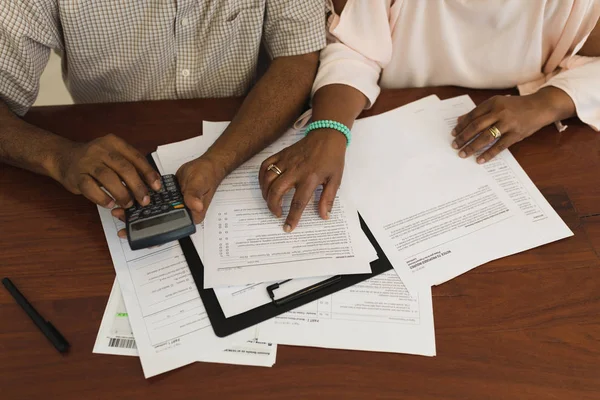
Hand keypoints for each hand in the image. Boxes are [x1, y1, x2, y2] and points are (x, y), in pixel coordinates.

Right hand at [55, 133, 160, 207]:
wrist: (63, 157)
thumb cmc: (95, 159)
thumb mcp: (113, 155)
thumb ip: (129, 166)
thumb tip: (151, 185)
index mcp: (114, 143)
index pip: (136, 157)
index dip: (148, 173)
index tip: (157, 186)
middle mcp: (101, 150)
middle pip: (124, 168)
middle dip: (137, 186)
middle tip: (144, 200)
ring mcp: (87, 162)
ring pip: (108, 178)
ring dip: (121, 193)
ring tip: (128, 204)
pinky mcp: (76, 175)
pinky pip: (90, 188)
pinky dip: (102, 197)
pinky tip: (110, 204)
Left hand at [112, 156, 223, 237]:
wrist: (206, 165)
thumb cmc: (207, 176)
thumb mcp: (200, 184)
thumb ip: (195, 195)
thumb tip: (194, 206)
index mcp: (190, 216)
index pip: (170, 231)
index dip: (153, 237)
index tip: (137, 237)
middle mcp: (180, 214)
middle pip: (158, 225)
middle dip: (139, 227)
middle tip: (122, 228)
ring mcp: (172, 206)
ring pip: (152, 214)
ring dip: (136, 214)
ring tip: (119, 213)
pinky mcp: (167, 197)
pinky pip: (152, 203)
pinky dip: (140, 203)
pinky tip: (127, 202)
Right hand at [259, 129, 346, 231]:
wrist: (327, 135)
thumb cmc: (332, 158)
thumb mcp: (335, 180)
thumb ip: (328, 198)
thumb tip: (324, 215)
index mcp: (310, 178)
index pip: (298, 202)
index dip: (292, 217)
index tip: (288, 227)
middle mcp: (295, 170)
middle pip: (277, 191)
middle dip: (273, 206)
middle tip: (277, 214)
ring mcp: (286, 161)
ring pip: (267, 179)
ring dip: (266, 194)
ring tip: (271, 202)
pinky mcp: (281, 154)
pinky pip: (265, 166)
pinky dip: (261, 177)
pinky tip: (265, 186)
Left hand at [451, 89, 572, 162]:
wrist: (540, 106)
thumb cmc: (516, 106)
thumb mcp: (498, 104)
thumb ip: (480, 111)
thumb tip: (460, 120)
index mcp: (493, 103)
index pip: (473, 115)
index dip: (461, 126)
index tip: (453, 134)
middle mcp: (499, 112)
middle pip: (476, 126)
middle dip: (463, 137)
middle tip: (455, 145)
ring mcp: (508, 123)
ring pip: (486, 137)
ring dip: (472, 147)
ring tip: (463, 154)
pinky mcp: (516, 134)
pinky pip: (499, 146)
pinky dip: (488, 154)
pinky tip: (480, 159)